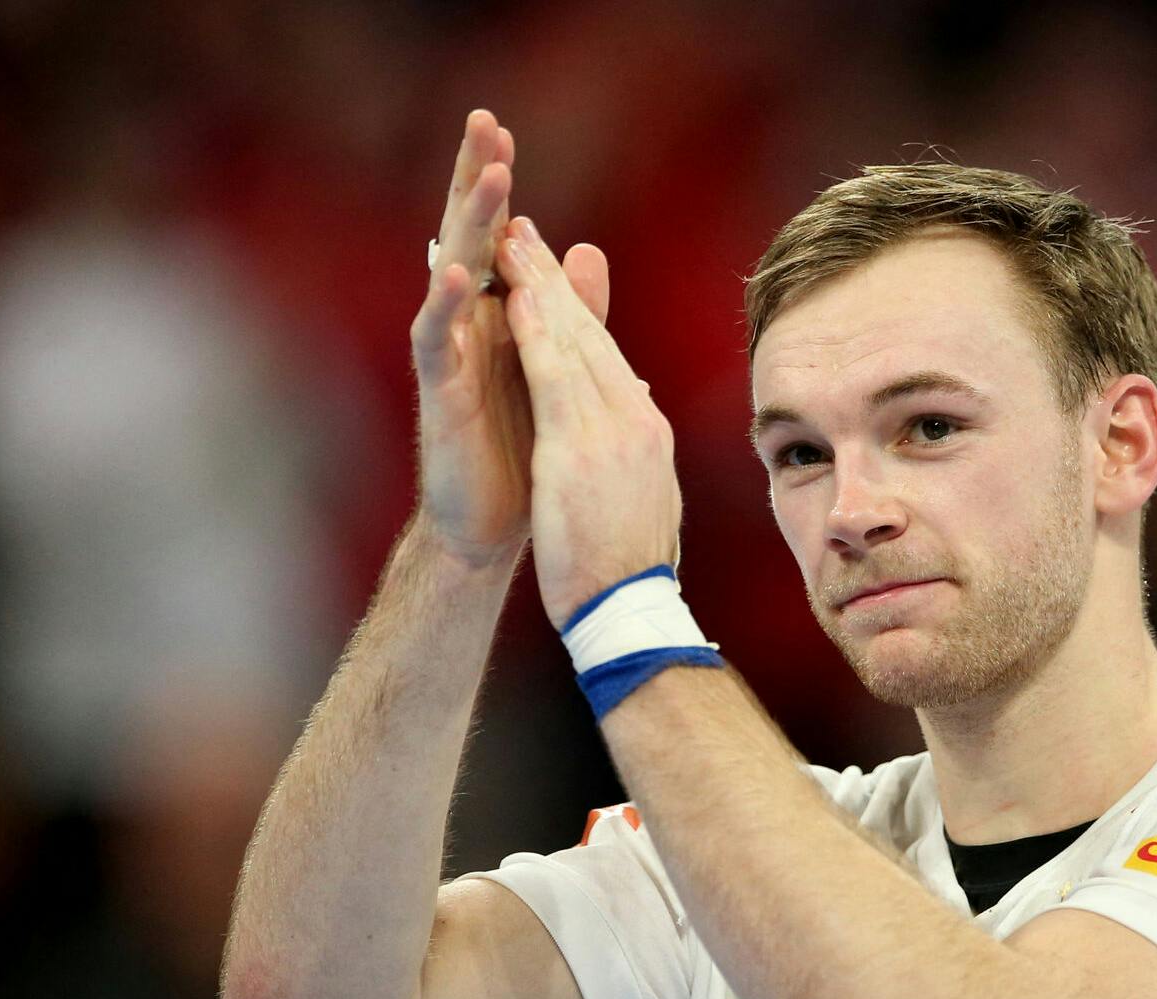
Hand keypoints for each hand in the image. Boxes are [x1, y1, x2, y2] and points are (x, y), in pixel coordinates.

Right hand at [409, 110, 611, 565]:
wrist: (497, 525)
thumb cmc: (522, 446)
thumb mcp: (554, 367)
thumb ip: (569, 311)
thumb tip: (586, 248)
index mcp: (496, 314)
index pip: (497, 237)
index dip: (497, 186)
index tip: (503, 129)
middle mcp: (466, 323)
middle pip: (469, 235)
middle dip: (477, 180)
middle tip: (484, 122)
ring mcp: (448, 354)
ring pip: (452, 273)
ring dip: (471, 223)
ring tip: (492, 179)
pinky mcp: (437, 392)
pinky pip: (434, 340)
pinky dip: (443, 304)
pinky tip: (454, 270)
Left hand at [494, 215, 682, 628]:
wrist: (630, 611)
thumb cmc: (625, 567)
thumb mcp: (634, 497)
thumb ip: (626, 451)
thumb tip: (626, 423)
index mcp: (646, 431)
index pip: (607, 356)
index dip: (575, 309)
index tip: (551, 271)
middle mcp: (635, 418)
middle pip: (592, 334)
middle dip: (555, 280)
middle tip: (526, 229)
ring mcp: (612, 429)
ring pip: (572, 341)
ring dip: (539, 286)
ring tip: (512, 240)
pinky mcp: (579, 446)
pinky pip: (553, 373)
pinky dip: (532, 329)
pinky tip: (510, 296)